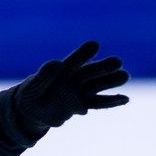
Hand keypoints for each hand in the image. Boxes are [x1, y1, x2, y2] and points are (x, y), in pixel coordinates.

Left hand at [14, 41, 129, 128]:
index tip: (94, 45)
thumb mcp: (33, 87)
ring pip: (97, 86)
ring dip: (110, 82)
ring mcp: (79, 92)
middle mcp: (73, 79)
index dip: (82, 54)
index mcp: (61, 71)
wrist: (31, 111)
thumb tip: (57, 63)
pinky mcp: (82, 105)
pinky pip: (97, 103)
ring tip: (124, 76)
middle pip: (90, 72)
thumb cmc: (30, 95)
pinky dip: (111, 102)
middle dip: (102, 68)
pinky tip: (125, 99)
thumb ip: (44, 76)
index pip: (73, 62)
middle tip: (117, 62)